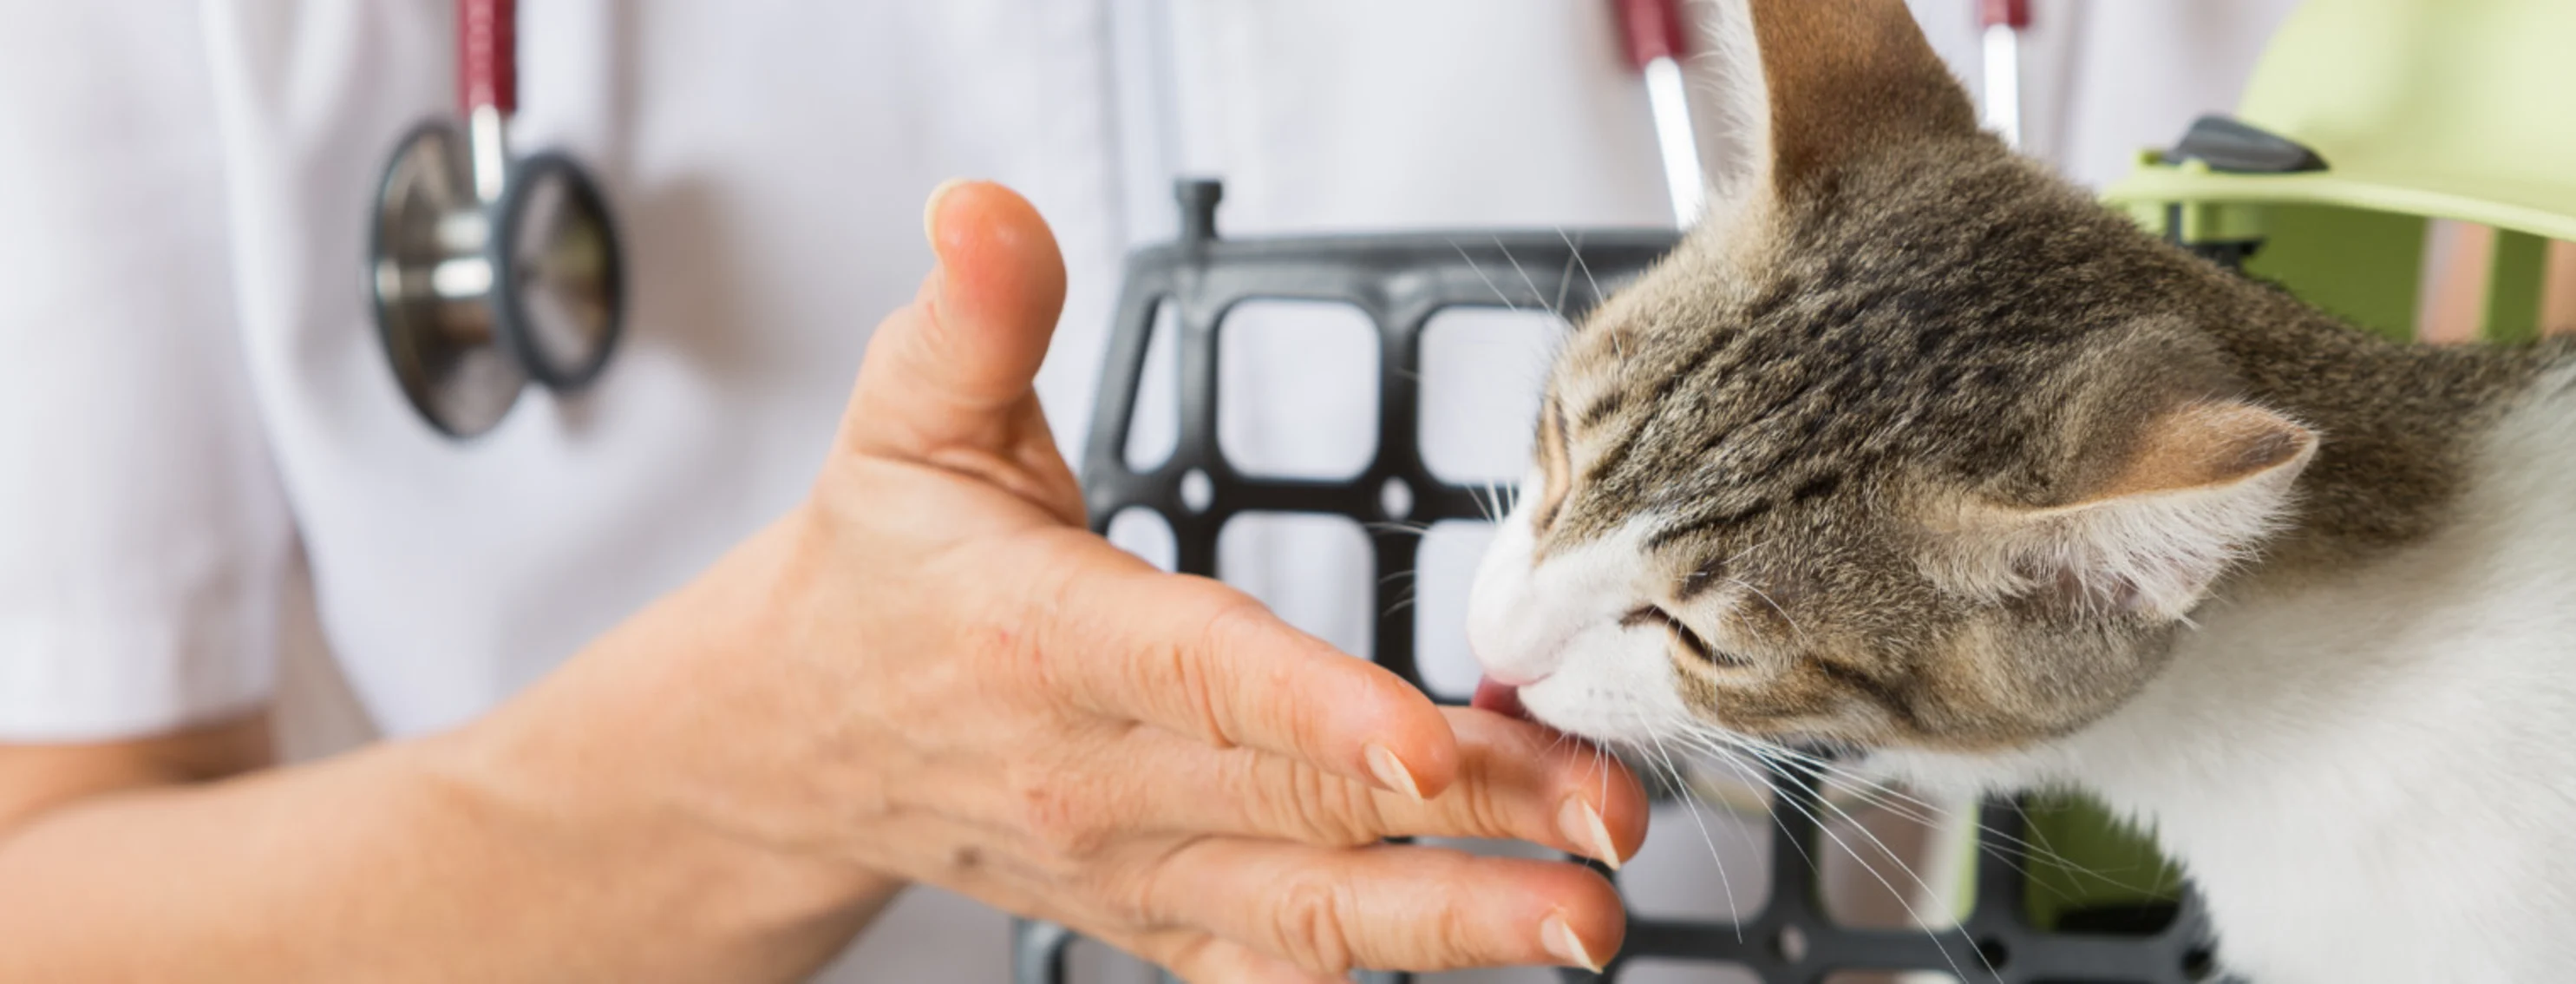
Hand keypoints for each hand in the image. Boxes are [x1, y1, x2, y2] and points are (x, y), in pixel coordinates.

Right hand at [458, 181, 1644, 981]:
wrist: (798, 740)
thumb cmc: (879, 573)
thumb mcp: (904, 421)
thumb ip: (974, 319)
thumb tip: (985, 211)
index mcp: (1048, 636)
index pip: (1197, 674)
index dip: (1315, 708)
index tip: (1432, 739)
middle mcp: (1096, 772)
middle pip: (1303, 795)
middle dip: (1471, 811)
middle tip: (1610, 810)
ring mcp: (1130, 863)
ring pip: (1308, 903)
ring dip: (1457, 919)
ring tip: (1586, 918)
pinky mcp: (1153, 915)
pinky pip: (1266, 964)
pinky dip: (1370, 970)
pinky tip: (1488, 960)